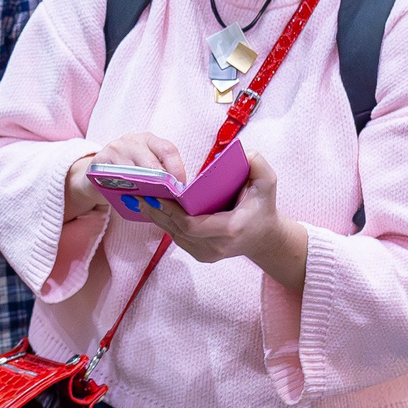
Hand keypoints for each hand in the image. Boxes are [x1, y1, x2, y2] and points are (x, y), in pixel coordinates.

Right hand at [62, 131, 186, 219]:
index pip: (168, 150)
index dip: (177, 170)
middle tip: (168, 198)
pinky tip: (130, 198)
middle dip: (162, 183)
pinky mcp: (99, 161)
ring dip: (144, 189)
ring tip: (151, 200)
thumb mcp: (146, 166)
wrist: (99, 172)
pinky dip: (124, 190)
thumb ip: (161, 174)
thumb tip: (179, 191)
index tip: (180, 188)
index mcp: (149, 139)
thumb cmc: (129, 171)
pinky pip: (115, 178)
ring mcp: (115, 149)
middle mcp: (132, 140)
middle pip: (152, 163)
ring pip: (134, 173)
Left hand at [147, 149, 310, 290]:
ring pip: (174, 235)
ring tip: (141, 199)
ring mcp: (207, 254)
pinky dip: (166, 223)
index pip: (192, 224)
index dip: (171, 211)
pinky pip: (178, 238)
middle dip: (158, 212)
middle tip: (140, 194)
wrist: (265, 237)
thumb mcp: (268, 183)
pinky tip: (154, 209)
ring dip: (158, 217)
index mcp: (230, 228)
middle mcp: (216, 246)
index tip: (157, 195)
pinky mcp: (200, 255)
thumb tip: (243, 152)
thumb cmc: (263, 206)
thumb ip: (258, 164)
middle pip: (177, 230)